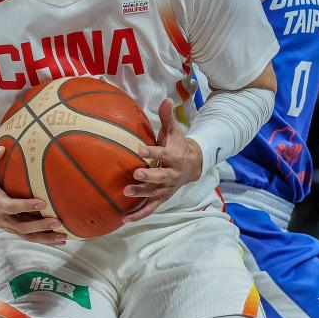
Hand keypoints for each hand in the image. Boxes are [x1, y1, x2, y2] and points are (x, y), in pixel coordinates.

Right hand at [0, 146, 65, 245]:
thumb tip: (1, 149)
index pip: (11, 206)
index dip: (26, 206)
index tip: (42, 203)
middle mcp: (0, 217)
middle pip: (21, 226)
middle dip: (40, 226)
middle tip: (58, 222)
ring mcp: (5, 225)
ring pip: (26, 235)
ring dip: (44, 237)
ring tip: (63, 237)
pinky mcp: (10, 228)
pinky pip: (26, 236)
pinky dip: (42, 239)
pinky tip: (58, 240)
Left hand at [122, 98, 202, 222]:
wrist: (194, 164)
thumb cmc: (178, 145)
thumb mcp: (174, 131)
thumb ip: (168, 117)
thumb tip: (166, 99)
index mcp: (174, 156)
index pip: (163, 154)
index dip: (153, 152)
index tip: (140, 149)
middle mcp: (172, 174)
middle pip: (161, 176)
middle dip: (149, 176)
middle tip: (135, 174)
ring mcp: (167, 188)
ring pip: (155, 193)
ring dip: (142, 194)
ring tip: (126, 192)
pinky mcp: (163, 197)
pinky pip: (151, 207)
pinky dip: (139, 214)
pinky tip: (125, 218)